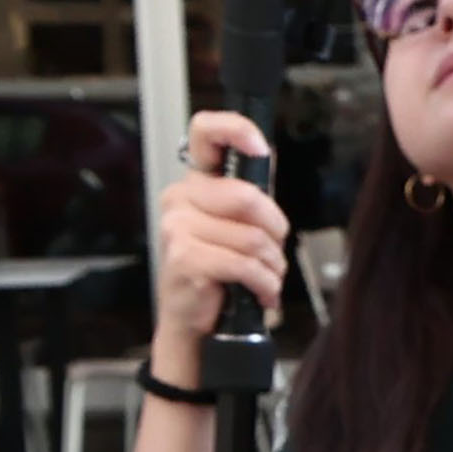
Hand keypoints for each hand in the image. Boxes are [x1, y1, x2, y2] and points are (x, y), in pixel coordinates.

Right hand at [154, 107, 289, 363]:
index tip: (260, 148)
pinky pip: (244, 264)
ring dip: (271, 266)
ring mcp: (177, 226)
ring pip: (251, 237)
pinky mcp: (184, 257)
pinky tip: (260, 294)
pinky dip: (263, 283)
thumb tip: (269, 154)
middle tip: (274, 253)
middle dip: (276, 232)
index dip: (236, 130)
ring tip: (265, 279)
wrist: (193, 321)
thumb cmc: (219, 272)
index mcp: (195, 183)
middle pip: (248, 197)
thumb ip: (251, 194)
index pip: (205, 133)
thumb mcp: (237, 227)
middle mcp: (180, 198)